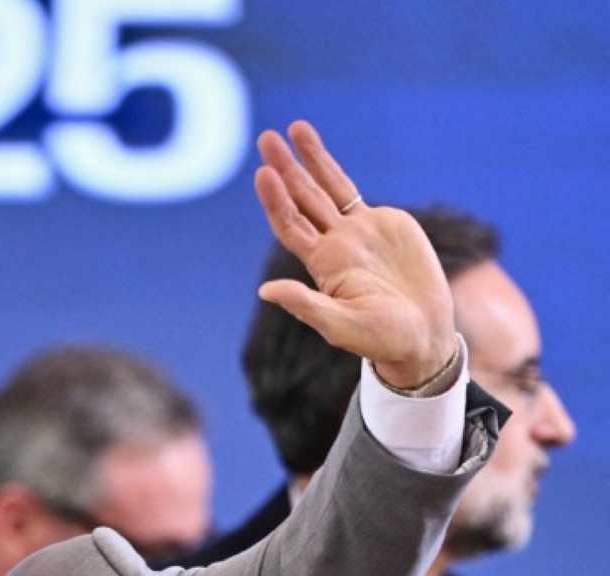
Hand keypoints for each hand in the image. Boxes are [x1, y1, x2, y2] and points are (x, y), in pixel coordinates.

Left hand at [252, 120, 456, 389]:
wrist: (421, 333)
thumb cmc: (380, 337)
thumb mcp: (341, 325)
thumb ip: (306, 305)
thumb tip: (265, 291)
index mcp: (322, 265)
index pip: (290, 225)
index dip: (276, 200)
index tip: (264, 174)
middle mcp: (333, 244)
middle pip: (302, 198)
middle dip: (285, 168)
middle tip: (266, 137)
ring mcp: (356, 232)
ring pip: (326, 188)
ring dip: (310, 159)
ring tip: (293, 128)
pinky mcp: (383, 224)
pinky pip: (350, 193)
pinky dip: (333, 171)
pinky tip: (318, 154)